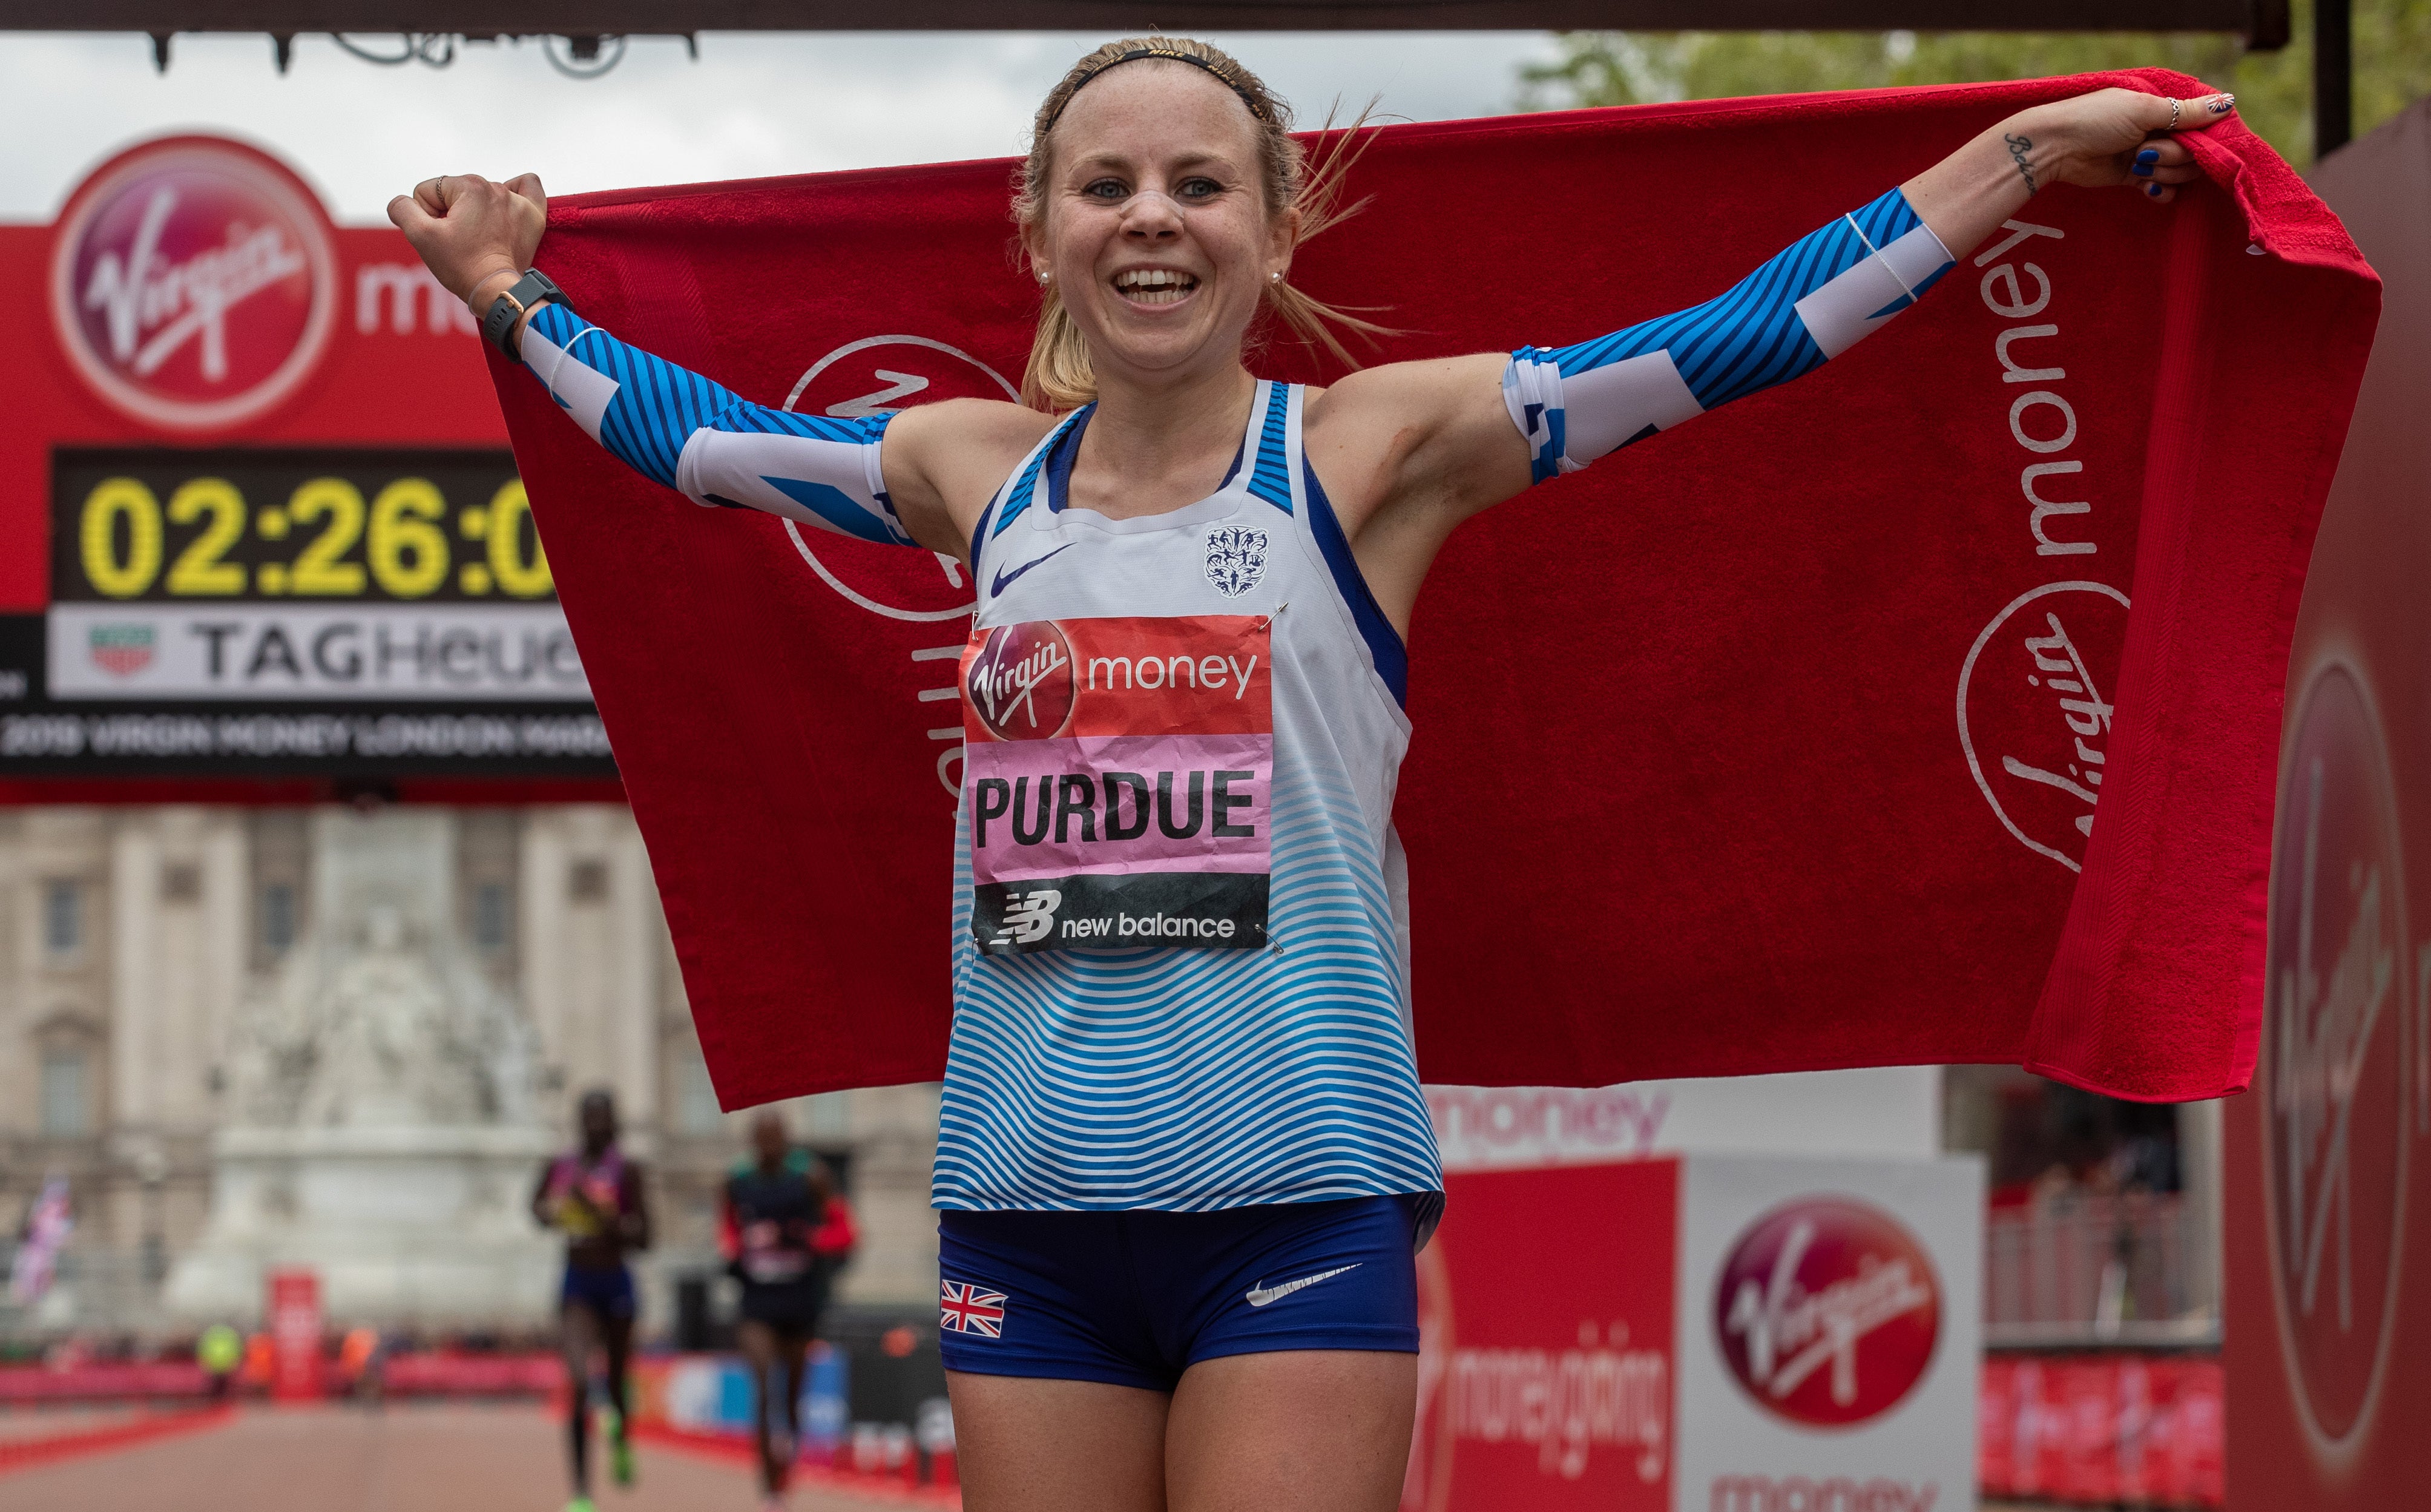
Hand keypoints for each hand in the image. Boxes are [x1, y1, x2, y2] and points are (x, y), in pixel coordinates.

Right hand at [386, 172, 547, 312]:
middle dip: (450, 215)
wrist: (498, 291)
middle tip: (460, 242)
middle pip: (454, 194)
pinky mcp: (533, 215)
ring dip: (475, 212)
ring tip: (480, 238)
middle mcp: (496, 187)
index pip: (428, 192)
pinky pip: (527, 186)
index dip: (427, 217)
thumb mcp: (420, 236)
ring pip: (480, 196)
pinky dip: (515, 192)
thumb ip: (402, 208)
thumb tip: (402, 202)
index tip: (442, 237)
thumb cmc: (461, 265)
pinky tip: (506, 206)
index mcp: (469, 186)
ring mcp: (517, 201)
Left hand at [2008, 87, 2236, 205]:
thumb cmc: (2096, 119)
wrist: (2055, 148)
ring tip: (2138, 165)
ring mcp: (2148, 154)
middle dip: (2175, 157)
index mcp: (2163, 107)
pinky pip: (2164, 189)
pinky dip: (2159, 191)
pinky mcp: (2135, 177)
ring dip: (2164, 172)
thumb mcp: (2144, 110)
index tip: (2196, 142)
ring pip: (2181, 172)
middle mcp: (2160, 130)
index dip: (2205, 137)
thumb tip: (2228, 101)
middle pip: (2195, 152)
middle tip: (2146, 152)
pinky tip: (2145, 187)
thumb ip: (2186, 112)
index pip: (2203, 124)